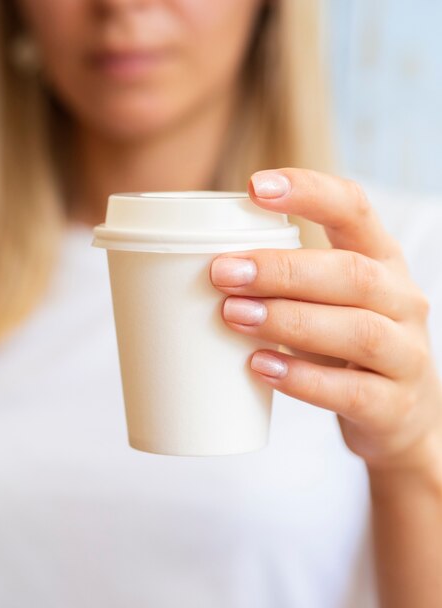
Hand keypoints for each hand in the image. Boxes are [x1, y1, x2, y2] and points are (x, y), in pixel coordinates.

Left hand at [209, 168, 441, 470]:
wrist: (400, 413)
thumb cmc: (348, 344)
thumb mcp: (332, 301)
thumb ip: (288, 281)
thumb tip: (208, 266)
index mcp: (382, 261)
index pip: (355, 210)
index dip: (309, 192)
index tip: (255, 187)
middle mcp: (402, 300)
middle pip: (352, 273)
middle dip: (283, 270)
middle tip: (223, 272)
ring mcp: (405, 354)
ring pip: (357, 330)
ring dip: (289, 320)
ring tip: (234, 315)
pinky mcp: (394, 406)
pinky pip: (351, 391)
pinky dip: (303, 378)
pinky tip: (261, 367)